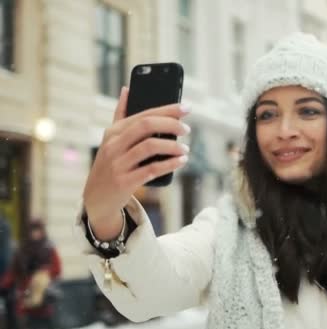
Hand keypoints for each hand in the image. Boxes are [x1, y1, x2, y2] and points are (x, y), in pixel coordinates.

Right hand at [83, 87, 190, 238]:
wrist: (96, 198)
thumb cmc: (110, 164)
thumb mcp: (111, 139)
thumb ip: (120, 114)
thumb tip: (127, 88)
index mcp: (114, 132)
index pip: (143, 114)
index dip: (167, 109)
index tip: (187, 108)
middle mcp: (114, 145)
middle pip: (146, 126)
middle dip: (171, 124)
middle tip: (187, 129)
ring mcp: (118, 164)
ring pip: (150, 147)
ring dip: (172, 146)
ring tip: (186, 149)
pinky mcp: (125, 182)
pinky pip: (151, 169)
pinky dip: (169, 164)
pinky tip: (181, 161)